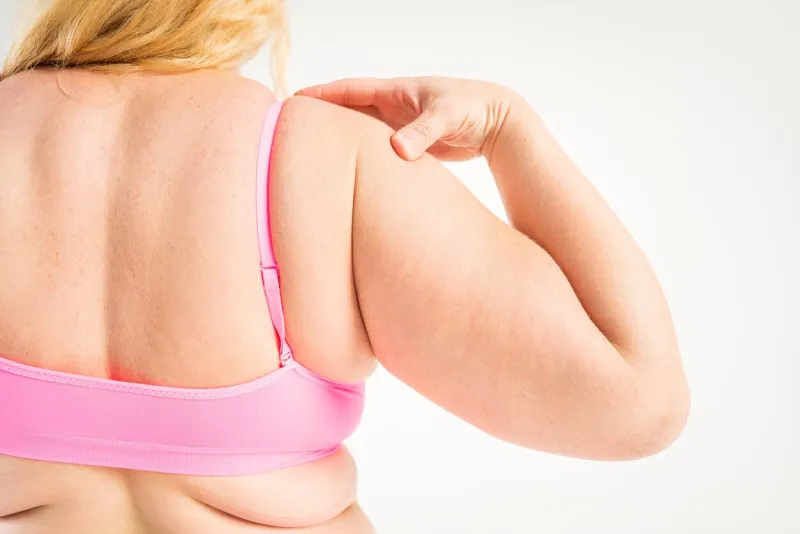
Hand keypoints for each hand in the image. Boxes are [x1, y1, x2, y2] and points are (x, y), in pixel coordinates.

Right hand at [295, 76, 516, 161]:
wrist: (495, 120)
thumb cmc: (471, 107)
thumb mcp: (445, 117)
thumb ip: (422, 133)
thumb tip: (397, 150)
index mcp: (395, 91)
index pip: (350, 90)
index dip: (322, 94)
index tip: (295, 100)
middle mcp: (393, 106)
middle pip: (349, 110)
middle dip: (324, 117)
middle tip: (294, 129)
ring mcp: (399, 125)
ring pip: (361, 132)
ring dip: (342, 139)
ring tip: (314, 152)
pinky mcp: (409, 144)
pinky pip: (377, 149)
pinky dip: (362, 156)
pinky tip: (349, 170)